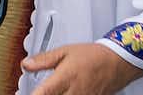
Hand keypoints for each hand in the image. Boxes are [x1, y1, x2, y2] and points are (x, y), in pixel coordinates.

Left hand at [23, 42, 138, 94]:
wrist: (117, 63)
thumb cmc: (93, 56)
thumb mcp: (65, 51)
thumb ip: (43, 60)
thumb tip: (26, 64)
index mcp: (64, 79)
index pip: (43, 93)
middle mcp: (73, 93)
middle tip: (41, 91)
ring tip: (56, 90)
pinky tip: (65, 93)